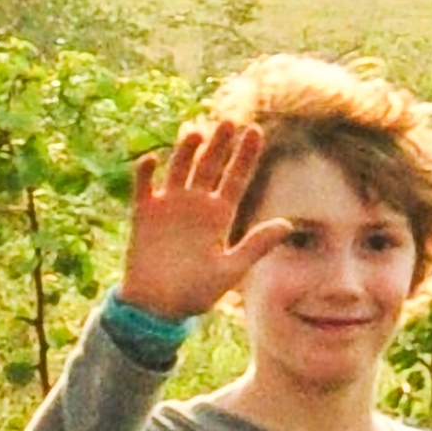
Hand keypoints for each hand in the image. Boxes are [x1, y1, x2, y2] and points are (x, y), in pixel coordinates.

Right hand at [115, 111, 268, 319]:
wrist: (158, 308)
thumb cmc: (196, 293)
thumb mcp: (230, 270)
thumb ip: (256, 245)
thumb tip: (288, 225)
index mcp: (219, 216)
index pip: (236, 178)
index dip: (245, 155)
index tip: (255, 131)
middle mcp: (196, 205)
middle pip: (209, 166)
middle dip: (219, 144)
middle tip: (229, 122)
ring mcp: (169, 206)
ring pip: (179, 170)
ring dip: (185, 152)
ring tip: (195, 132)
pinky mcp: (144, 214)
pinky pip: (144, 187)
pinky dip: (146, 174)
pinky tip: (151, 160)